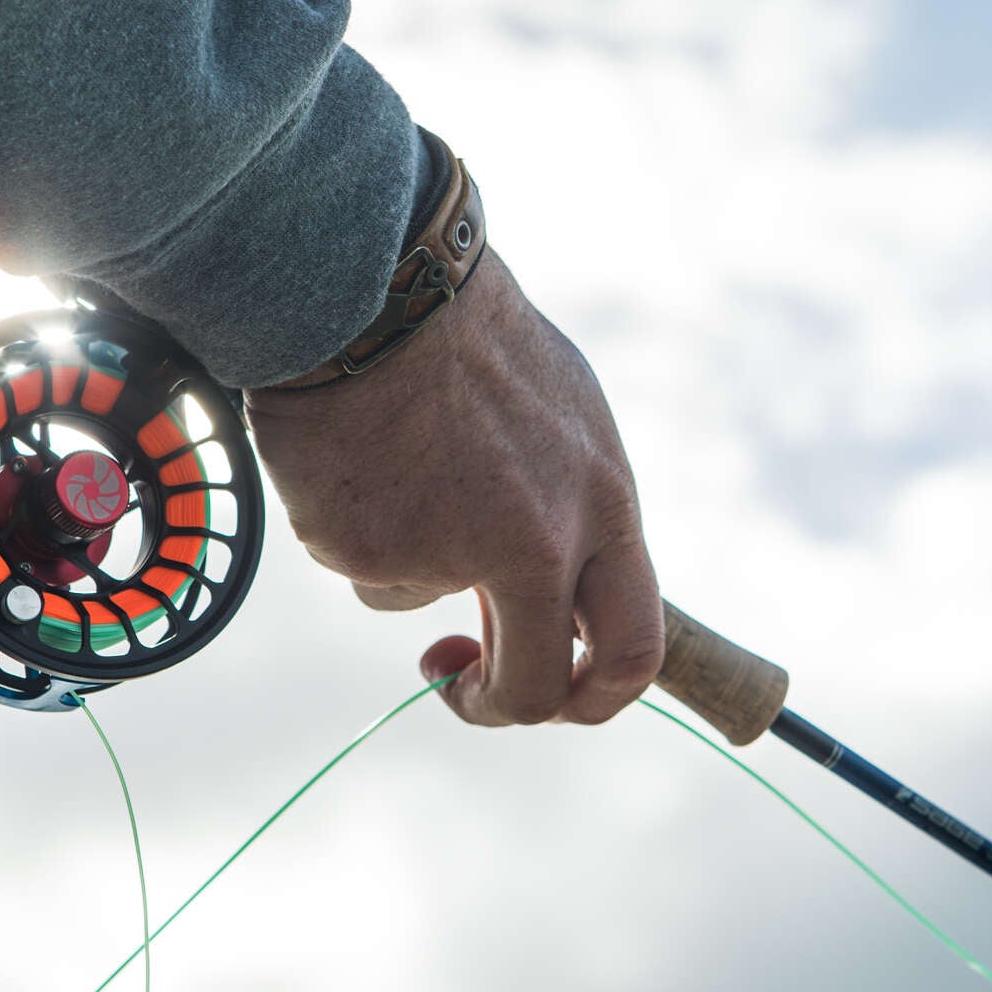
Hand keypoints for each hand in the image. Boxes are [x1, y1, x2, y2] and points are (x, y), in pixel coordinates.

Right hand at [243, 249, 663, 725]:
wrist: (380, 286)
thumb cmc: (475, 345)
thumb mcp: (562, 428)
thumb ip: (570, 520)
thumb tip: (555, 607)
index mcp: (602, 508)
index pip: (637, 646)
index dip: (598, 695)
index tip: (556, 694)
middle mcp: (540, 543)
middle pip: (535, 686)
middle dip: (493, 705)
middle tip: (458, 684)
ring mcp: (450, 555)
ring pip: (422, 601)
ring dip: (403, 556)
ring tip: (395, 457)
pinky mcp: (368, 553)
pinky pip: (361, 566)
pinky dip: (355, 524)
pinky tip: (356, 453)